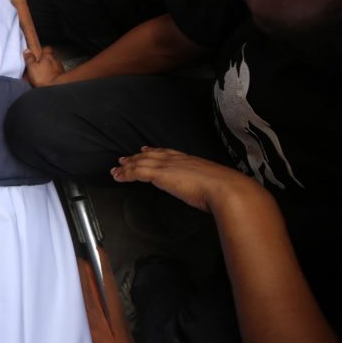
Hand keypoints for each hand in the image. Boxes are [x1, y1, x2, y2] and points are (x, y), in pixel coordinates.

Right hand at [23, 46, 63, 86]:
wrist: (56, 87)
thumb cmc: (43, 76)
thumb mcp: (32, 67)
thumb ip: (29, 58)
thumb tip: (27, 51)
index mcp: (48, 56)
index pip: (46, 48)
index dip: (42, 51)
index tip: (37, 54)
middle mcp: (55, 60)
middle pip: (50, 57)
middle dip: (45, 61)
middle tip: (38, 66)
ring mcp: (60, 68)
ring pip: (53, 65)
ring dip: (49, 68)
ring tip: (42, 74)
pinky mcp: (62, 76)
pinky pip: (56, 73)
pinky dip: (52, 75)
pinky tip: (48, 79)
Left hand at [111, 147, 254, 212]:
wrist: (226, 188)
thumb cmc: (225, 190)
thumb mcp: (213, 184)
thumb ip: (205, 185)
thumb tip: (206, 193)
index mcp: (189, 160)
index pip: (167, 152)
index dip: (154, 151)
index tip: (145, 150)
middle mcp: (177, 159)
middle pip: (150, 156)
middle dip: (135, 157)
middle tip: (123, 159)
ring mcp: (167, 166)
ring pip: (140, 163)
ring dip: (126, 166)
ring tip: (116, 169)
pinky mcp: (160, 174)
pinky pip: (136, 172)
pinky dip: (125, 174)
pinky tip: (118, 177)